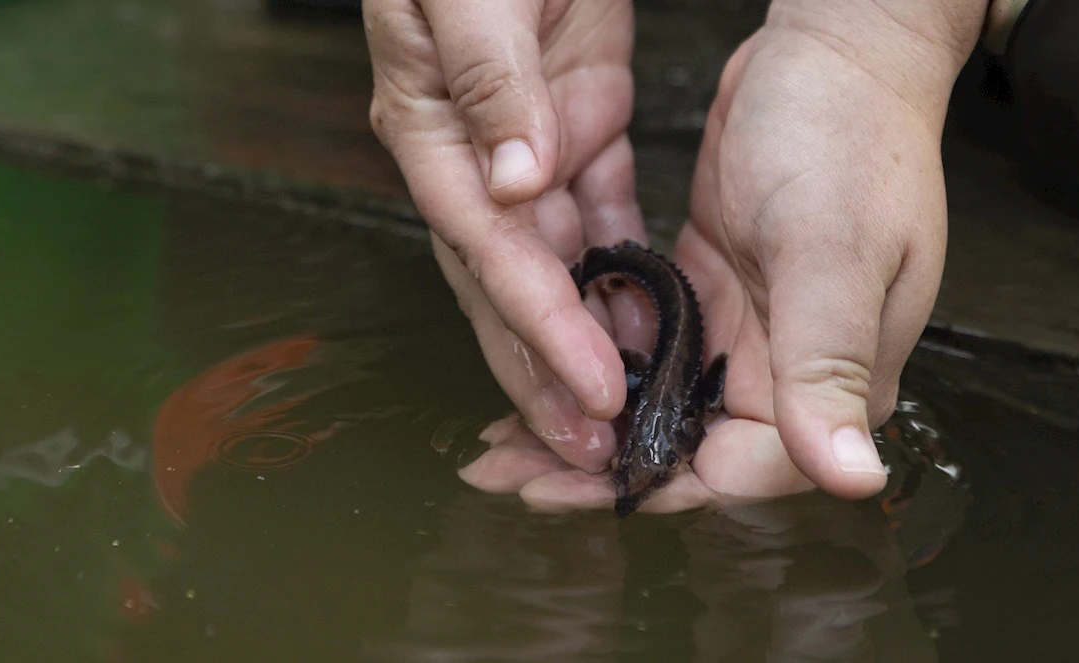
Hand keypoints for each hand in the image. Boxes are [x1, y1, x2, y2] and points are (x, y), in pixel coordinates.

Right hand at [364, 0, 649, 472]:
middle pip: (511, 281)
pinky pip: (598, 214)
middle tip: (600, 448)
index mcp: (431, 125)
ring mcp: (525, 142)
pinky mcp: (579, 119)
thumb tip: (515, 181)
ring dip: (587, 339)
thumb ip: (489, 78)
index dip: (536, 324)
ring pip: (556, 265)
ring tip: (623, 413)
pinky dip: (621, 271)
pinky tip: (647, 323)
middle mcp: (473, 149)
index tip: (589, 390)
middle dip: (553, 368)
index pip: (486, 246)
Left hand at [457, 1, 983, 511]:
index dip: (650, 486)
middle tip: (510, 471)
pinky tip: (546, 362)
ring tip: (509, 436)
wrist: (844, 45)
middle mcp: (791, 366)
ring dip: (590, 419)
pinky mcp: (718, 286)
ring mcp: (753, 327)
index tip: (566, 487)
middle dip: (598, 467)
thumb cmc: (854, 132)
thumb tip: (852, 479)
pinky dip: (601, 359)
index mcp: (834, 375)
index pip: (738, 470)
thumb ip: (829, 363)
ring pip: (661, 401)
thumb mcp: (832, 248)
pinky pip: (653, 344)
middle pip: (688, 446)